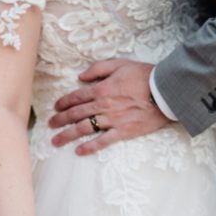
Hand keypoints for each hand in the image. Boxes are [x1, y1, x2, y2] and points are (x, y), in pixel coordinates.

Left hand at [48, 59, 172, 155]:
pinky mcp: (123, 131)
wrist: (165, 91)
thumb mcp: (120, 64)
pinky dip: (90, 147)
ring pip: (84, 128)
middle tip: (50, 125)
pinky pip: (103, 141)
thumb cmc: (144, 76)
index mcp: (101, 89)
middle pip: (76, 114)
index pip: (76, 97)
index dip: (63, 102)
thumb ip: (98, 69)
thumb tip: (80, 77)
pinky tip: (79, 151)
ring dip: (68, 135)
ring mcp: (112, 120)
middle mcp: (103, 106)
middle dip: (60, 120)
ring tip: (56, 141)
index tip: (55, 107)